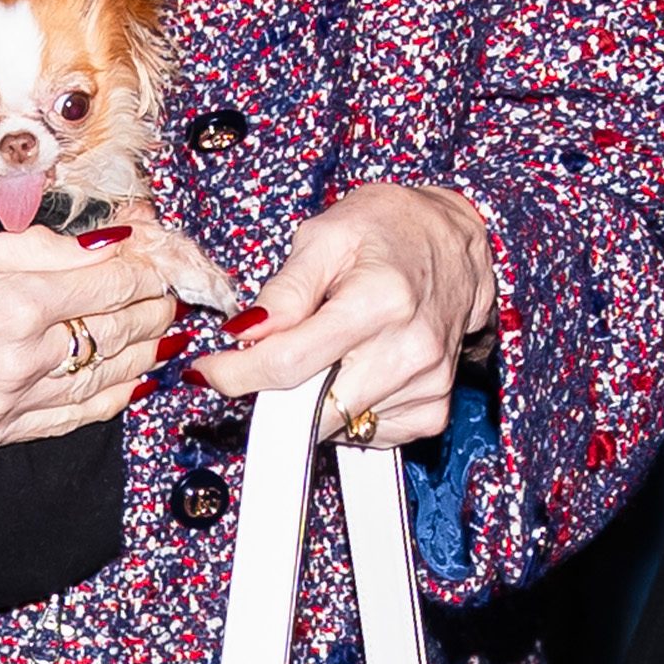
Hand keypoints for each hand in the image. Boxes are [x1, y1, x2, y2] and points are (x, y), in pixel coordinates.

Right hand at [0, 226, 182, 450]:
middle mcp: (21, 356)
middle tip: (167, 291)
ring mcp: (9, 401)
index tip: (158, 260)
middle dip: (152, 306)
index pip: (113, 282)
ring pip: (103, 376)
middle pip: (117, 330)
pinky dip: (109, 397)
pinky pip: (71, 417)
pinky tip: (127, 381)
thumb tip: (96, 242)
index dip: (146, 269)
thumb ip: (38, 247)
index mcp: (16, 299)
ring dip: (141, 352)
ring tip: (159, 331)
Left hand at [184, 185, 495, 446]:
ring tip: (327, 347)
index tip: (209, 370)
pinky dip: (348, 411)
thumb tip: (243, 335)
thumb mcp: (326, 236)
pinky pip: (368, 433)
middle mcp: (409, 349)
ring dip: (312, 400)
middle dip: (272, 390)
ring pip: (335, 425)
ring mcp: (426, 384)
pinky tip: (355, 368)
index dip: (236, 373)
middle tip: (266, 358)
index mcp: (379, 301)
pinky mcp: (433, 408)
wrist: (453, 244)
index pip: (288, 363)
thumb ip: (284, 290)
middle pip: (309, 408)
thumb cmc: (388, 230)